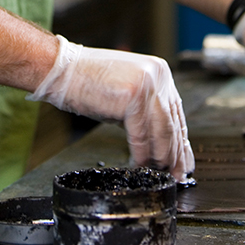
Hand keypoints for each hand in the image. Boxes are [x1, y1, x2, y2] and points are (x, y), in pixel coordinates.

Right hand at [27, 35, 193, 181]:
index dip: (181, 142)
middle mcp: (159, 76)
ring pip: (163, 131)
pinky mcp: (134, 95)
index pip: (176, 114)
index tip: (183, 162)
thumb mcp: (125, 98)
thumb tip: (158, 145)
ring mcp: (148, 84)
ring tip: (160, 174)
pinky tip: (140, 166)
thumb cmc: (87, 83)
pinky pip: (142, 134)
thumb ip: (145, 114)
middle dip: (175, 154)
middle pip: (173, 124)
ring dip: (161, 157)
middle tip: (177, 175)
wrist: (60, 69)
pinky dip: (142, 154)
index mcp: (160, 73)